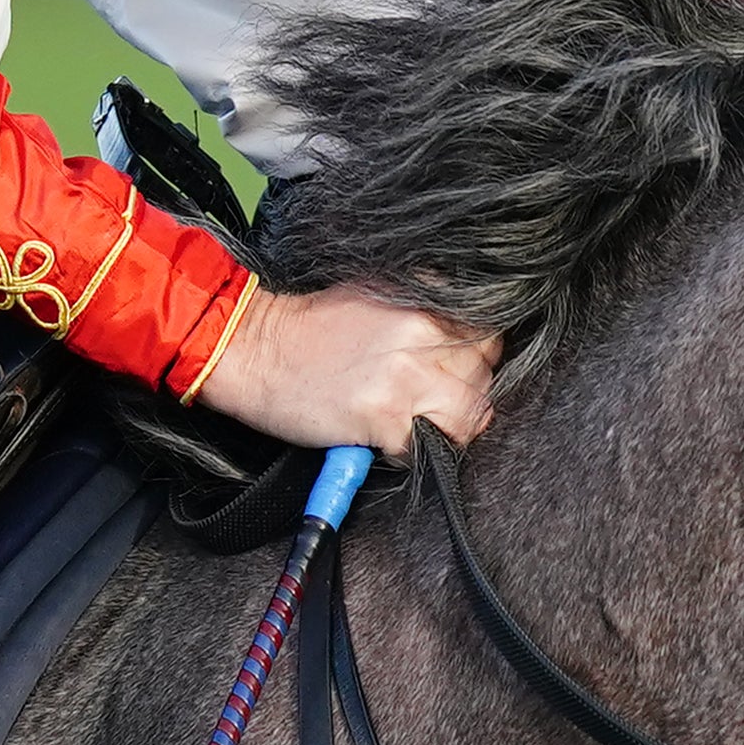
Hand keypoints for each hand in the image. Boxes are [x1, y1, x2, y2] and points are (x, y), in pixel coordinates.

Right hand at [194, 282, 499, 457]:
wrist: (254, 349)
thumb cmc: (310, 328)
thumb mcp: (376, 295)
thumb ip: (424, 310)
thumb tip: (465, 339)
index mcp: (422, 298)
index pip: (489, 331)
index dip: (476, 355)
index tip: (455, 367)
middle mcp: (421, 330)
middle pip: (485, 372)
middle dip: (465, 390)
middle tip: (430, 398)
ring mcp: (407, 375)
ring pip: (472, 411)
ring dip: (451, 425)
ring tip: (418, 422)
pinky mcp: (386, 416)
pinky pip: (430, 445)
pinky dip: (415, 450)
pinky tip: (390, 438)